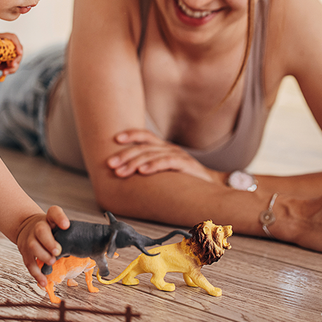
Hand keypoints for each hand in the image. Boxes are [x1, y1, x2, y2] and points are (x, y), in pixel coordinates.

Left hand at [0, 31, 23, 74]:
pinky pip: (11, 67)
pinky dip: (7, 72)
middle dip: (17, 60)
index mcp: (3, 38)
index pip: (13, 38)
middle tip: (13, 65)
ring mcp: (10, 54)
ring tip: (4, 73)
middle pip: (18, 52)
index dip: (18, 45)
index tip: (19, 52)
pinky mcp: (9, 61)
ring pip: (16, 61)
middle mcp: (9, 45)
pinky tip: (2, 76)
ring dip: (12, 68)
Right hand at [16, 205, 68, 286]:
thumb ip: (71, 233)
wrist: (26, 226)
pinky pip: (29, 263)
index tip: (66, 225)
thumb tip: (97, 249)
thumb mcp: (57, 224)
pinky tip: (44, 281)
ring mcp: (29, 239)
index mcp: (49, 219)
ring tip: (52, 262)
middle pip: (40, 230)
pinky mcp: (24, 252)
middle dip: (49, 242)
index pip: (54, 212)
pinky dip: (37, 274)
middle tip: (58, 251)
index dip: (59, 218)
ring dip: (43, 255)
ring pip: (32, 246)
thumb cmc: (48, 228)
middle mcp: (37, 227)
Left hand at [107, 129, 221, 182]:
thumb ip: (148, 167)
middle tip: (110, 164)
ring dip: (134, 163)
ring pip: (152, 155)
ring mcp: (178, 156)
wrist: (211, 187)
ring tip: (120, 171)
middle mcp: (169, 148)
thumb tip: (123, 171)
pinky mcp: (186, 165)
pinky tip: (142, 171)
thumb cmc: (183, 179)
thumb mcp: (164, 171)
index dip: (130, 134)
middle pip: (143, 147)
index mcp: (163, 147)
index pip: (145, 135)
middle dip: (124, 155)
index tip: (115, 139)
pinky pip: (167, 162)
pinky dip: (153, 166)